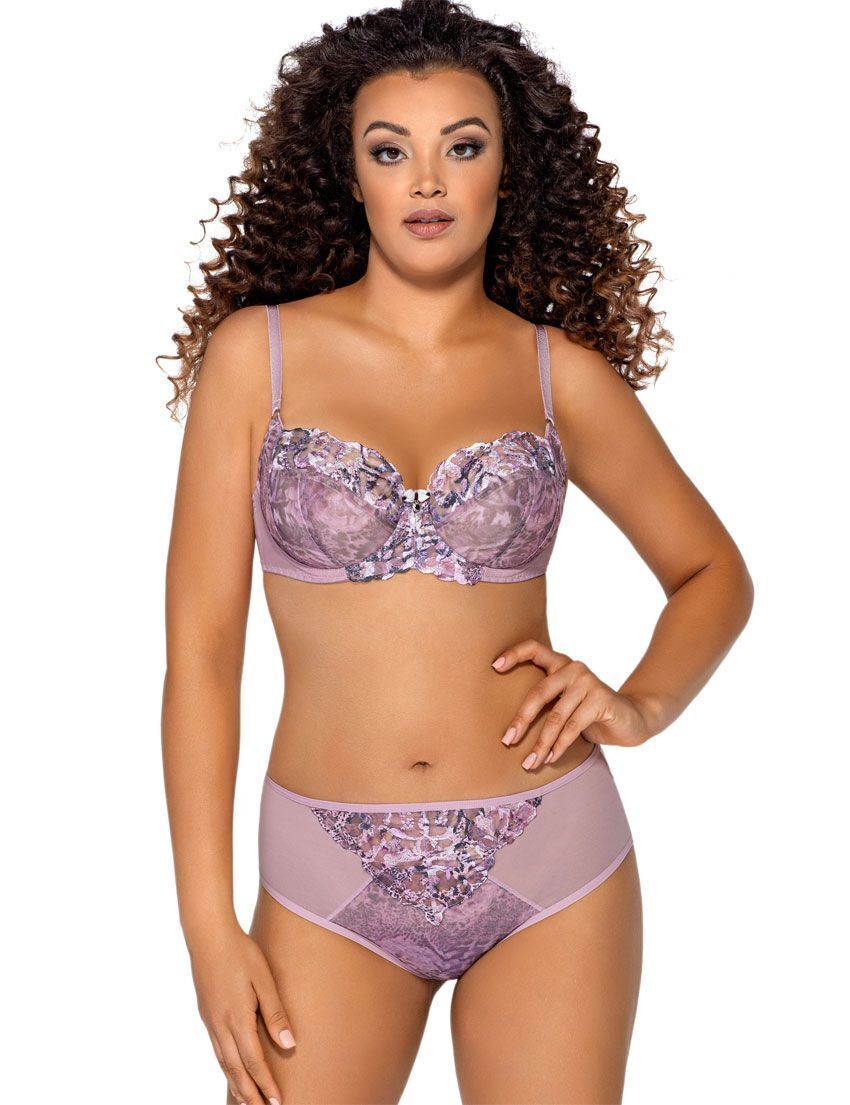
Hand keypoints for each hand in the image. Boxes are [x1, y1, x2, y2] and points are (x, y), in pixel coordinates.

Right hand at [188, 921, 292, 1104]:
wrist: (208, 936)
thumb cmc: (241, 953)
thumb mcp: (264, 979)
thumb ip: (275, 1012)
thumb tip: (289, 1044)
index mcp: (237, 1018)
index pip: (254, 1061)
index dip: (265, 1084)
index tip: (276, 1102)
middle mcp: (221, 1025)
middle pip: (236, 1069)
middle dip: (249, 1093)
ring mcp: (211, 1021)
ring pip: (223, 1062)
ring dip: (235, 1084)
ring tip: (246, 1101)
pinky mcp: (207, 1014)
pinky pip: (216, 1050)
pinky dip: (225, 1067)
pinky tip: (231, 1070)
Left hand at [492, 639, 652, 767]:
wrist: (633, 719)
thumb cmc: (589, 713)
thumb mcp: (565, 704)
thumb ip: (545, 703)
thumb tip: (509, 728)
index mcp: (560, 664)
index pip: (534, 649)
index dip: (514, 654)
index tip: (494, 667)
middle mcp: (573, 668)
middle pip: (539, 692)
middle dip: (521, 719)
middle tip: (508, 740)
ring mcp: (588, 682)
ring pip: (556, 716)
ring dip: (541, 743)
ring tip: (530, 762)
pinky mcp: (601, 699)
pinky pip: (573, 727)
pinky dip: (559, 746)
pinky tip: (550, 758)